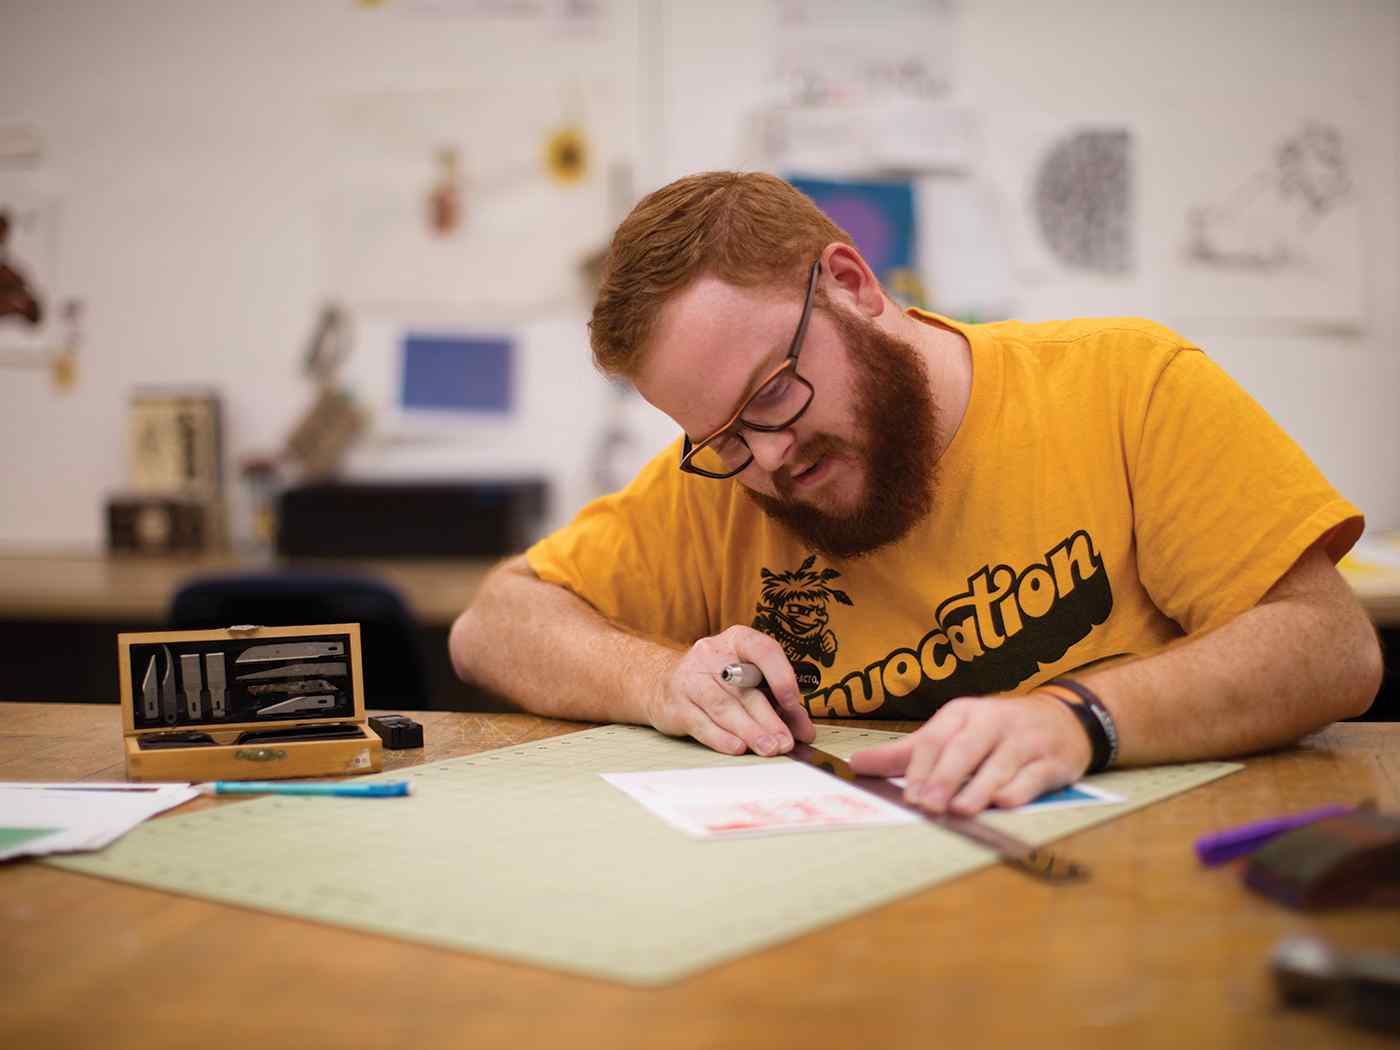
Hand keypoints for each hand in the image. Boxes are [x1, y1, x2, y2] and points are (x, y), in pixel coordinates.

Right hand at [647, 626, 815, 756]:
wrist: (663, 683)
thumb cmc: (717, 682)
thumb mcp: (749, 681)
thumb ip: (779, 703)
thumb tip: (804, 731)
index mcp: (737, 640)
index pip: (762, 650)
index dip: (780, 675)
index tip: (793, 702)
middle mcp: (712, 654)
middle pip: (744, 689)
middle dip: (768, 718)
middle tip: (786, 741)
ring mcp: (690, 678)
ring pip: (723, 707)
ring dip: (750, 731)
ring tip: (769, 748)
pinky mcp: (676, 705)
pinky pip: (701, 723)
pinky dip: (722, 738)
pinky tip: (738, 748)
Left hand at [847, 693, 1090, 814]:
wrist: (1063, 719)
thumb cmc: (996, 731)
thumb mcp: (952, 732)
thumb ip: (907, 752)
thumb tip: (857, 764)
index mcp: (964, 713)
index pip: (937, 738)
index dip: (920, 766)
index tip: (907, 794)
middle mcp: (994, 722)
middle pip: (965, 748)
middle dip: (944, 777)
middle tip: (926, 804)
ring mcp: (1025, 741)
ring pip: (999, 764)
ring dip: (978, 787)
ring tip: (959, 809)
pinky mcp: (1052, 761)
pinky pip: (1033, 777)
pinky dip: (1018, 791)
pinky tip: (1002, 804)